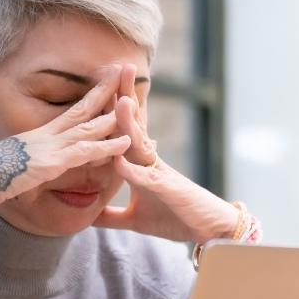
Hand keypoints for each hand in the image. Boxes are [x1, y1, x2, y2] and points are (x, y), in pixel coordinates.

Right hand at [0, 65, 129, 210]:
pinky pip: (84, 152)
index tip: (109, 82)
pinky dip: (107, 146)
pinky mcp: (51, 163)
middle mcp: (47, 136)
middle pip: (83, 108)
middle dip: (105, 90)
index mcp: (41, 135)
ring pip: (89, 127)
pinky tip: (126, 142)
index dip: (92, 96)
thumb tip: (40, 164)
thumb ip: (33, 162)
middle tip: (124, 70)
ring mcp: (50, 147)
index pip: (72, 111)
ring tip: (135, 100)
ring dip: (114, 114)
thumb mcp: (16, 166)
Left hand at [92, 64, 238, 242]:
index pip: (125, 130)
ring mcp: (160, 174)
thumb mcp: (135, 219)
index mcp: (142, 164)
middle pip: (134, 125)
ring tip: (120, 101)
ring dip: (130, 124)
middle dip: (125, 97)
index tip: (102, 83)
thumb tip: (89, 216)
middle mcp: (151, 162)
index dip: (113, 108)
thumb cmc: (174, 218)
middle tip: (117, 67)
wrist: (209, 230)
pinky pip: (149, 180)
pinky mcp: (169, 191)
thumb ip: (112, 215)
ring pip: (142, 145)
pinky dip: (134, 172)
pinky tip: (120, 163)